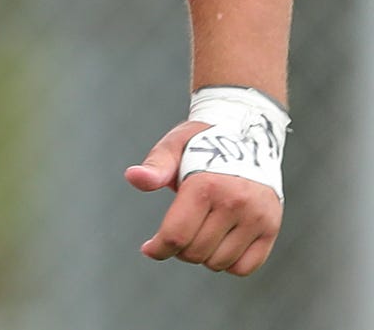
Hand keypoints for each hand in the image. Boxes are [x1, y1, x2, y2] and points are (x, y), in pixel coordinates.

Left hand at [126, 120, 282, 274]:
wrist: (248, 137)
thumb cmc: (202, 144)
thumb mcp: (174, 146)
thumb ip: (155, 166)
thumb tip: (133, 177)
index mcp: (205, 185)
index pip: (176, 235)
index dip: (158, 248)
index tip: (149, 249)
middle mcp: (235, 202)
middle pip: (195, 252)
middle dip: (178, 249)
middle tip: (177, 234)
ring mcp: (256, 217)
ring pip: (219, 263)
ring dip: (203, 257)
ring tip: (198, 235)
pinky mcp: (271, 227)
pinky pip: (245, 267)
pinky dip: (228, 264)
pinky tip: (219, 245)